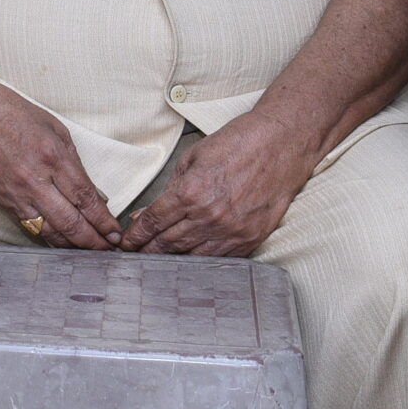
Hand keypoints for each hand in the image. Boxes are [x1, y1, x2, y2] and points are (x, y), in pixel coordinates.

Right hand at [0, 78, 121, 248]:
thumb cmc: (8, 110)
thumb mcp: (51, 126)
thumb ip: (73, 161)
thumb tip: (92, 193)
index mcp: (52, 155)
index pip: (85, 197)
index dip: (104, 220)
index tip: (115, 231)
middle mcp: (34, 179)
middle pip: (71, 222)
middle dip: (94, 240)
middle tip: (110, 250)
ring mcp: (14, 193)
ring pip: (49, 231)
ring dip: (72, 246)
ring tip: (89, 253)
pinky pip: (28, 227)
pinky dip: (47, 238)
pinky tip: (60, 243)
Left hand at [122, 112, 316, 255]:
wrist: (281, 145)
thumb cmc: (237, 144)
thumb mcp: (193, 158)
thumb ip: (170, 188)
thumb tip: (146, 214)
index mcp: (191, 192)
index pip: (153, 222)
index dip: (136, 236)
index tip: (126, 243)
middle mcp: (210, 216)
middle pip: (169, 243)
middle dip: (148, 251)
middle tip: (135, 257)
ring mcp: (231, 231)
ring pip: (192, 256)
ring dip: (171, 260)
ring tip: (156, 263)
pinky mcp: (250, 239)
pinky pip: (219, 258)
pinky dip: (201, 261)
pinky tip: (189, 261)